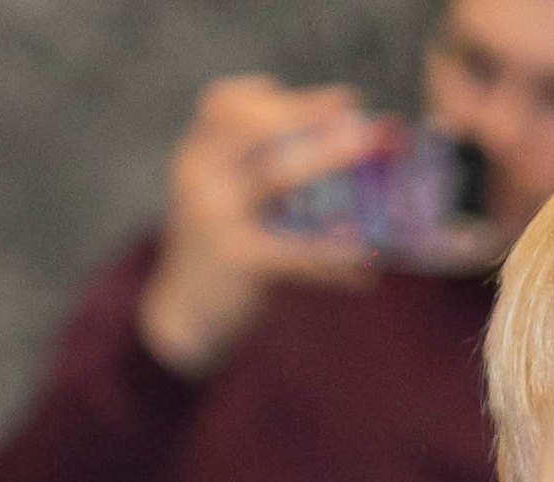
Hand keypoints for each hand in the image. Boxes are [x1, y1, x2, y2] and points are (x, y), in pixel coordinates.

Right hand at [136, 76, 385, 378]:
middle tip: (360, 119)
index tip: (332, 99)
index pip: (223, 103)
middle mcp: (199, 176)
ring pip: (274, 175)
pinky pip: (296, 250)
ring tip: (367, 152)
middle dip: (309, 116)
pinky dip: (335, 257)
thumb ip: (270, 177)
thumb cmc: (225, 250)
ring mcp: (214, 214)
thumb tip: (344, 157)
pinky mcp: (237, 257)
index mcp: (199, 156)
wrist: (185, 313)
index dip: (271, 95)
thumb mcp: (232, 203)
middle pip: (252, 128)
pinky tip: (367, 268)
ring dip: (325, 159)